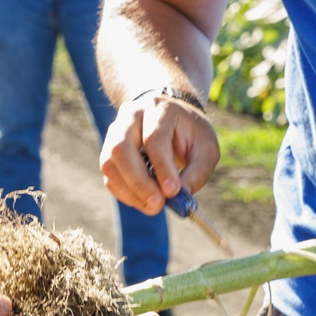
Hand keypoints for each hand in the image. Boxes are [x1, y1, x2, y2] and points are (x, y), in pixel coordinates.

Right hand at [99, 91, 218, 215]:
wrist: (173, 121)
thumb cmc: (192, 135)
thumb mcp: (206, 149)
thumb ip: (197, 172)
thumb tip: (179, 196)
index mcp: (160, 108)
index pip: (153, 138)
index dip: (162, 168)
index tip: (172, 191)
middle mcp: (131, 115)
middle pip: (122, 148)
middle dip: (139, 182)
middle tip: (157, 205)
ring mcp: (115, 130)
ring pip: (109, 162)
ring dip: (129, 190)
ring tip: (152, 206)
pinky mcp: (108, 148)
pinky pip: (108, 174)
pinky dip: (123, 192)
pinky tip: (142, 201)